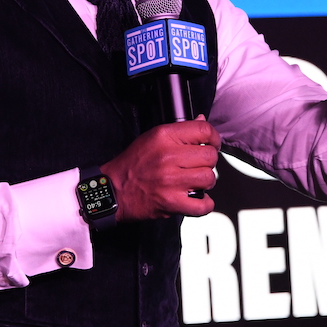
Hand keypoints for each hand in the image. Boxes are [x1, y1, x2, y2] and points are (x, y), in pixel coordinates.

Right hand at [102, 117, 219, 221]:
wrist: (113, 190)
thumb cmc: (132, 164)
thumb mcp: (152, 138)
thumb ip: (179, 131)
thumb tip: (201, 121)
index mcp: (163, 137)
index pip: (203, 131)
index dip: (213, 138)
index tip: (212, 144)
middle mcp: (168, 157)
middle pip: (210, 156)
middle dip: (208, 162)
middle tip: (198, 166)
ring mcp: (171, 181)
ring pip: (209, 178)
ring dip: (205, 182)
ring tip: (195, 182)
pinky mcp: (172, 202)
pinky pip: (202, 205)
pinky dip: (205, 204)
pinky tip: (198, 199)